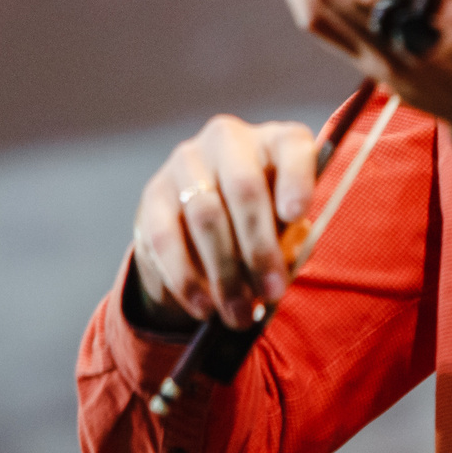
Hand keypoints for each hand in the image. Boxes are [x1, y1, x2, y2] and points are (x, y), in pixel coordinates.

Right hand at [130, 115, 318, 330]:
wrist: (201, 223)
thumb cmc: (262, 223)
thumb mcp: (284, 227)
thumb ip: (289, 240)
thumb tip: (281, 268)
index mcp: (275, 141)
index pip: (292, 145)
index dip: (297, 178)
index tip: (296, 214)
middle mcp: (229, 140)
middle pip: (244, 187)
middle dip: (259, 247)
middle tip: (271, 291)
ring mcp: (187, 162)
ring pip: (206, 216)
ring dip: (225, 273)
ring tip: (239, 313)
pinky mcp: (154, 193)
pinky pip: (167, 238)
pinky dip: (187, 278)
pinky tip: (204, 306)